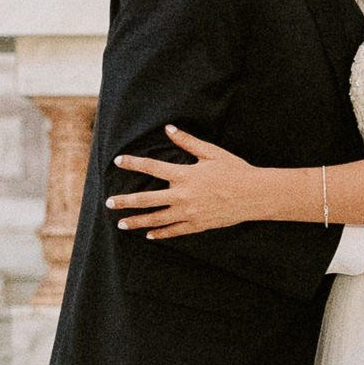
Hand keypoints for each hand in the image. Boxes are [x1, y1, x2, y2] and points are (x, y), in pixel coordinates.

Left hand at [108, 127, 267, 237]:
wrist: (254, 194)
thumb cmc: (234, 170)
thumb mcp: (211, 152)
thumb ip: (187, 142)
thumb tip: (169, 129)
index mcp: (185, 174)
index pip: (152, 167)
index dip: (133, 163)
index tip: (118, 161)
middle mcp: (183, 195)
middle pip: (147, 199)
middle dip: (126, 201)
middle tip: (109, 203)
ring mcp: (189, 212)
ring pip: (157, 219)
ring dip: (137, 221)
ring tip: (122, 224)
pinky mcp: (198, 224)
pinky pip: (175, 231)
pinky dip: (161, 233)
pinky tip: (149, 235)